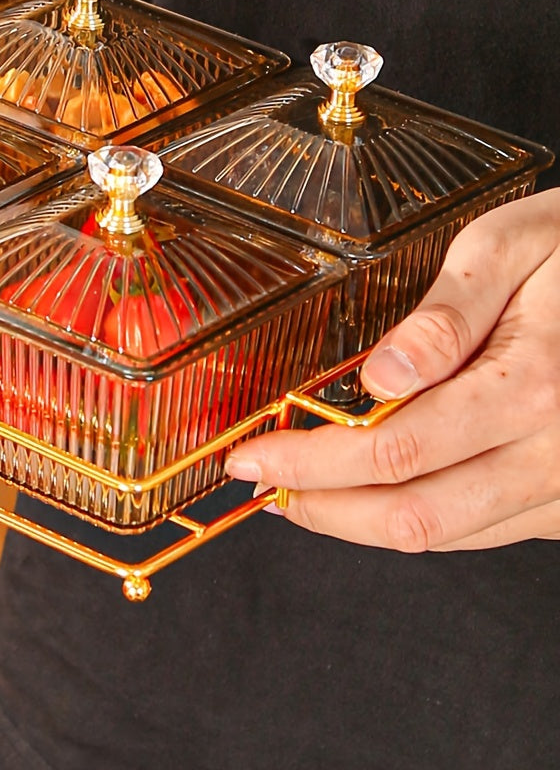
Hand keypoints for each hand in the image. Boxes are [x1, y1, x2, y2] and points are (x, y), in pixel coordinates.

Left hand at [225, 188, 559, 550]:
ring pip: (450, 534)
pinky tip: (373, 491)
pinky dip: (420, 520)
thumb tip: (380, 378)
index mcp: (531, 387)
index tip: (252, 456)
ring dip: (362, 523)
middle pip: (416, 515)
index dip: (311, 464)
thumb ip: (443, 317)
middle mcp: (556, 455)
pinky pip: (486, 530)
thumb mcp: (507, 248)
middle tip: (260, 484)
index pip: (394, 451)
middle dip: (323, 508)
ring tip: (302, 492)